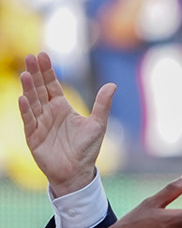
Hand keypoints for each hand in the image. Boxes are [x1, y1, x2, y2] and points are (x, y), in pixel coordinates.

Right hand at [18, 53, 111, 195]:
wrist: (77, 172)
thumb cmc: (87, 149)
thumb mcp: (98, 124)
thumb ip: (102, 105)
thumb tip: (112, 85)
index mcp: (62, 107)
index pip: (52, 85)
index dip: (47, 71)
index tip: (42, 55)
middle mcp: (48, 112)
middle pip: (39, 89)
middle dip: (35, 73)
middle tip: (30, 57)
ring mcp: (39, 123)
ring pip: (32, 102)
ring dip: (28, 88)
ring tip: (25, 74)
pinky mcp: (33, 136)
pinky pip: (29, 121)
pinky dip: (26, 110)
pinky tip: (23, 98)